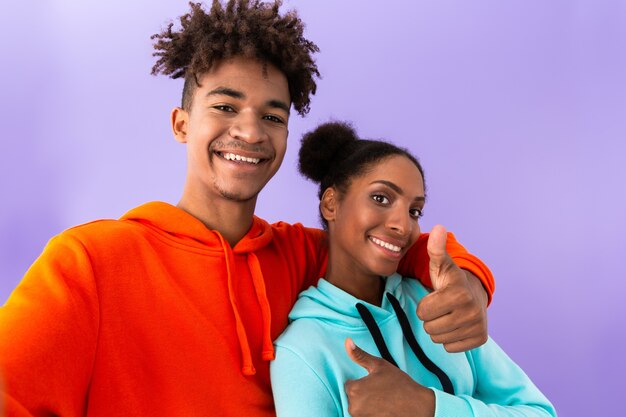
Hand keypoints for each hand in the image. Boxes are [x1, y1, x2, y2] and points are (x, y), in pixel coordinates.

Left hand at [344, 338, 433, 416]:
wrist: (417, 406)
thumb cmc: (399, 384)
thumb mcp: (379, 365)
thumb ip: (359, 355)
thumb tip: (347, 341)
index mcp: (354, 389)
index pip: (349, 384)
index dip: (361, 382)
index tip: (373, 383)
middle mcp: (354, 406)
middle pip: (352, 397)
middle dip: (362, 394)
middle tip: (379, 392)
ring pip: (358, 408)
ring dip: (366, 404)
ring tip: (382, 400)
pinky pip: (364, 416)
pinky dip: (371, 412)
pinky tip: (383, 408)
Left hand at [416, 225, 488, 351]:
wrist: (474, 295)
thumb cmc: (449, 281)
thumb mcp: (440, 265)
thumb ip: (436, 249)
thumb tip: (438, 227)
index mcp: (459, 293)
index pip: (422, 312)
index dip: (424, 305)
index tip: (434, 297)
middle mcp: (471, 310)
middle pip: (430, 327)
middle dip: (431, 318)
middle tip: (440, 308)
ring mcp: (477, 326)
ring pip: (439, 339)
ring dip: (439, 329)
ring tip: (447, 315)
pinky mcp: (480, 339)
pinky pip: (451, 348)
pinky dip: (450, 339)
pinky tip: (456, 325)